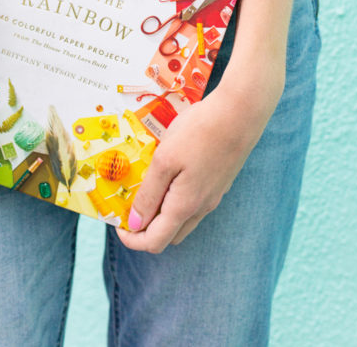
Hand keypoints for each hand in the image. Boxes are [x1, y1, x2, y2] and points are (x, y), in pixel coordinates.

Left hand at [116, 73, 282, 253]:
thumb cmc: (199, 132)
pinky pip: (193, 202)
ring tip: (146, 185)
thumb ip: (149, 194)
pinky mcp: (218, 182)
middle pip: (168, 235)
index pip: (155, 242)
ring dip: (161, 212)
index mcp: (184, 206)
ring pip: (182, 219)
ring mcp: (212, 196)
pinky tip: (168, 172)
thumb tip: (135, 224)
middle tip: (130, 203)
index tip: (118, 222)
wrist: (239, 114)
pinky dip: (175, 198)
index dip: (132, 239)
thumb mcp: (165, 160)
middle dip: (145, 228)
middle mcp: (200, 208)